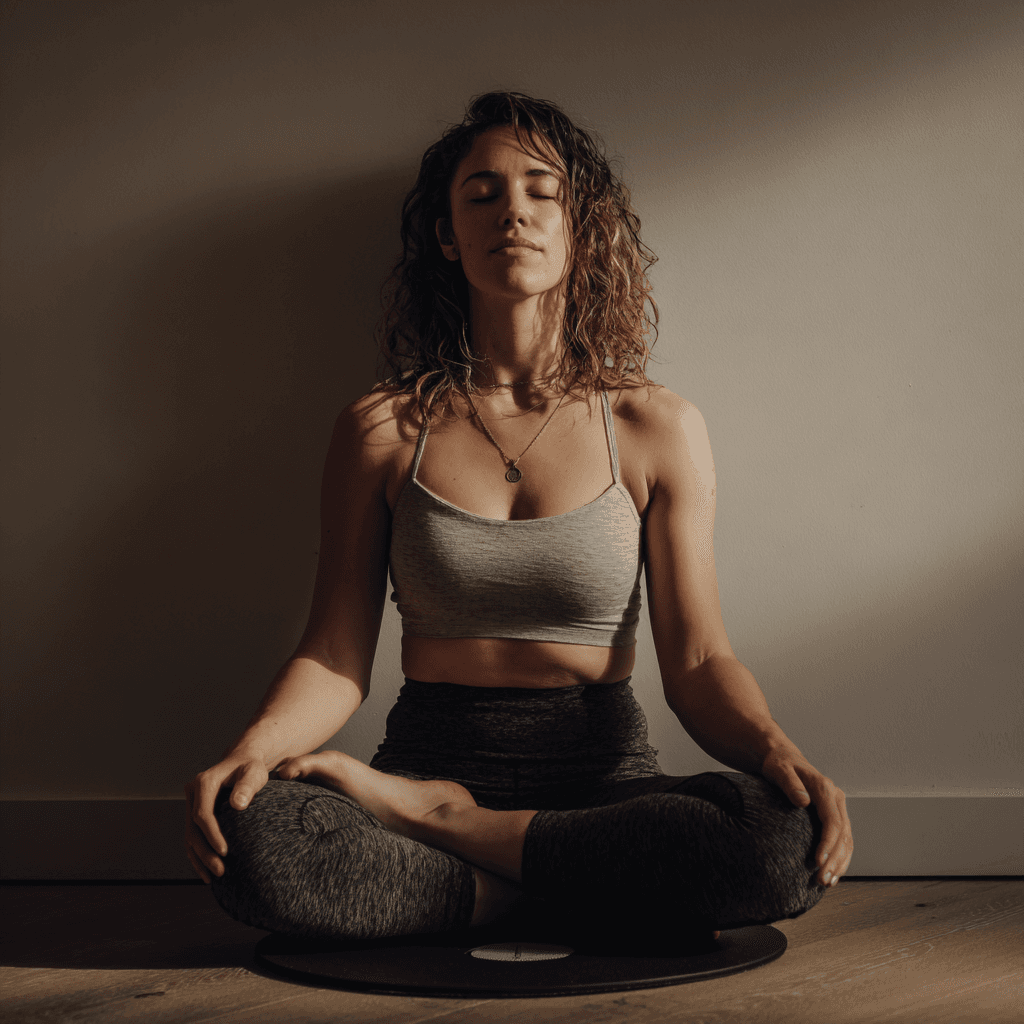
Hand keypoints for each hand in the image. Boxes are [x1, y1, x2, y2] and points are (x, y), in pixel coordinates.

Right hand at [184, 754, 270, 883]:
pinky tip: (206, 871)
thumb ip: (248, 786)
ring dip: (200, 858)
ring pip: (190, 836)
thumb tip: (237, 804)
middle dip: (205, 852)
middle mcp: (193, 793)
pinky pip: (192, 837)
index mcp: (204, 782)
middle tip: (221, 871)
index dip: (212, 835)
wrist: (243, 761)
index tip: (225, 852)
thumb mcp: (254, 773)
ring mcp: (191, 804)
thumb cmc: (252, 768)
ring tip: (214, 877)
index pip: (202, 814)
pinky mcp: (194, 813)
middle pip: (193, 828)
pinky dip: (198, 854)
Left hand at [759, 748, 852, 887]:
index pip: (833, 821)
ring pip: (846, 840)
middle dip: (834, 860)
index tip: (818, 862)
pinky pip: (842, 840)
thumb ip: (790, 784)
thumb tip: (803, 801)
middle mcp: (836, 798)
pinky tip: (833, 874)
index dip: (828, 843)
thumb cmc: (779, 764)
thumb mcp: (779, 770)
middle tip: (822, 880)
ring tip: (827, 882)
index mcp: (825, 788)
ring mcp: (837, 807)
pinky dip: (840, 858)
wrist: (783, 757)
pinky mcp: (833, 815)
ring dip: (839, 863)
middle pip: (843, 835)